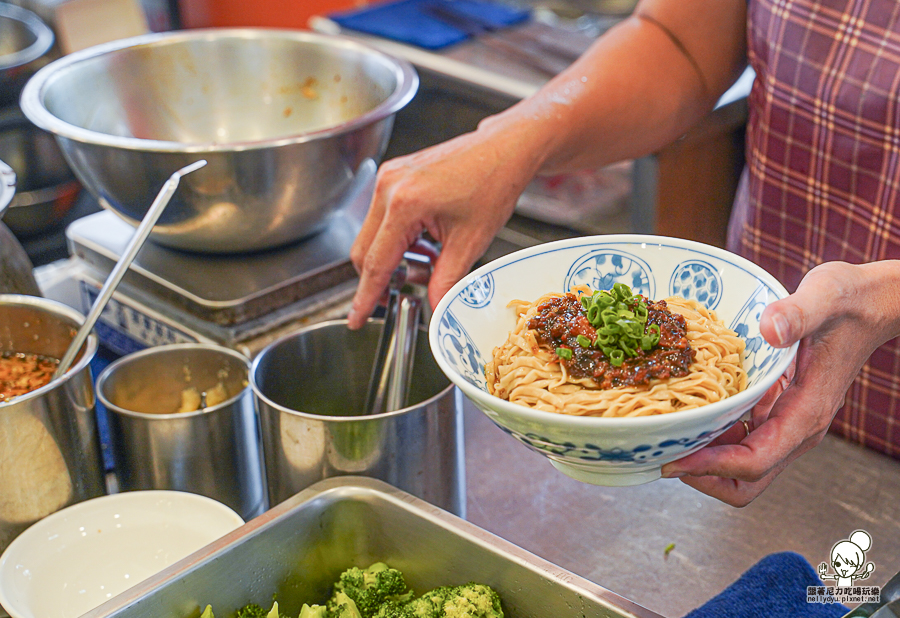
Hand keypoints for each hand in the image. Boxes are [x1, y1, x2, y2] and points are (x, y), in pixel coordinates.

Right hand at [347, 123, 536, 328]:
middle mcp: (388, 187)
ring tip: (429, 260)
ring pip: (371, 235)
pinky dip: (398, 238)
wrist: (504, 150)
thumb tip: (434, 309)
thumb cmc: (492, 185)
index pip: (376, 264)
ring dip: (392, 257)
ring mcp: (388, 178)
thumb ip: (446, 281)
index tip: (356, 319)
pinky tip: (426, 242)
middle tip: (404, 293)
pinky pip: (381, 217)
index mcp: (404, 204)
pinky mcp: (393, 174)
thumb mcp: (470, 243)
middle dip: (380, 278)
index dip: (365, 298)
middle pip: (363, 251)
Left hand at [661, 261, 899, 505]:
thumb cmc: (849, 301)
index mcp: (806, 413)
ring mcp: (786, 422)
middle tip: (660, 450)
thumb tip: (770, 330)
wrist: (871, 303)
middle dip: (702, 475)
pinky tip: (688, 409)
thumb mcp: (824, 295)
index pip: (755, 461)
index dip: (711, 466)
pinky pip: (741, 439)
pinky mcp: (777, 411)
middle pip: (746, 480)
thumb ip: (798, 312)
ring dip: (703, 457)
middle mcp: (796, 428)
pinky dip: (713, 435)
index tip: (673, 459)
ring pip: (741, 465)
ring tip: (664, 433)